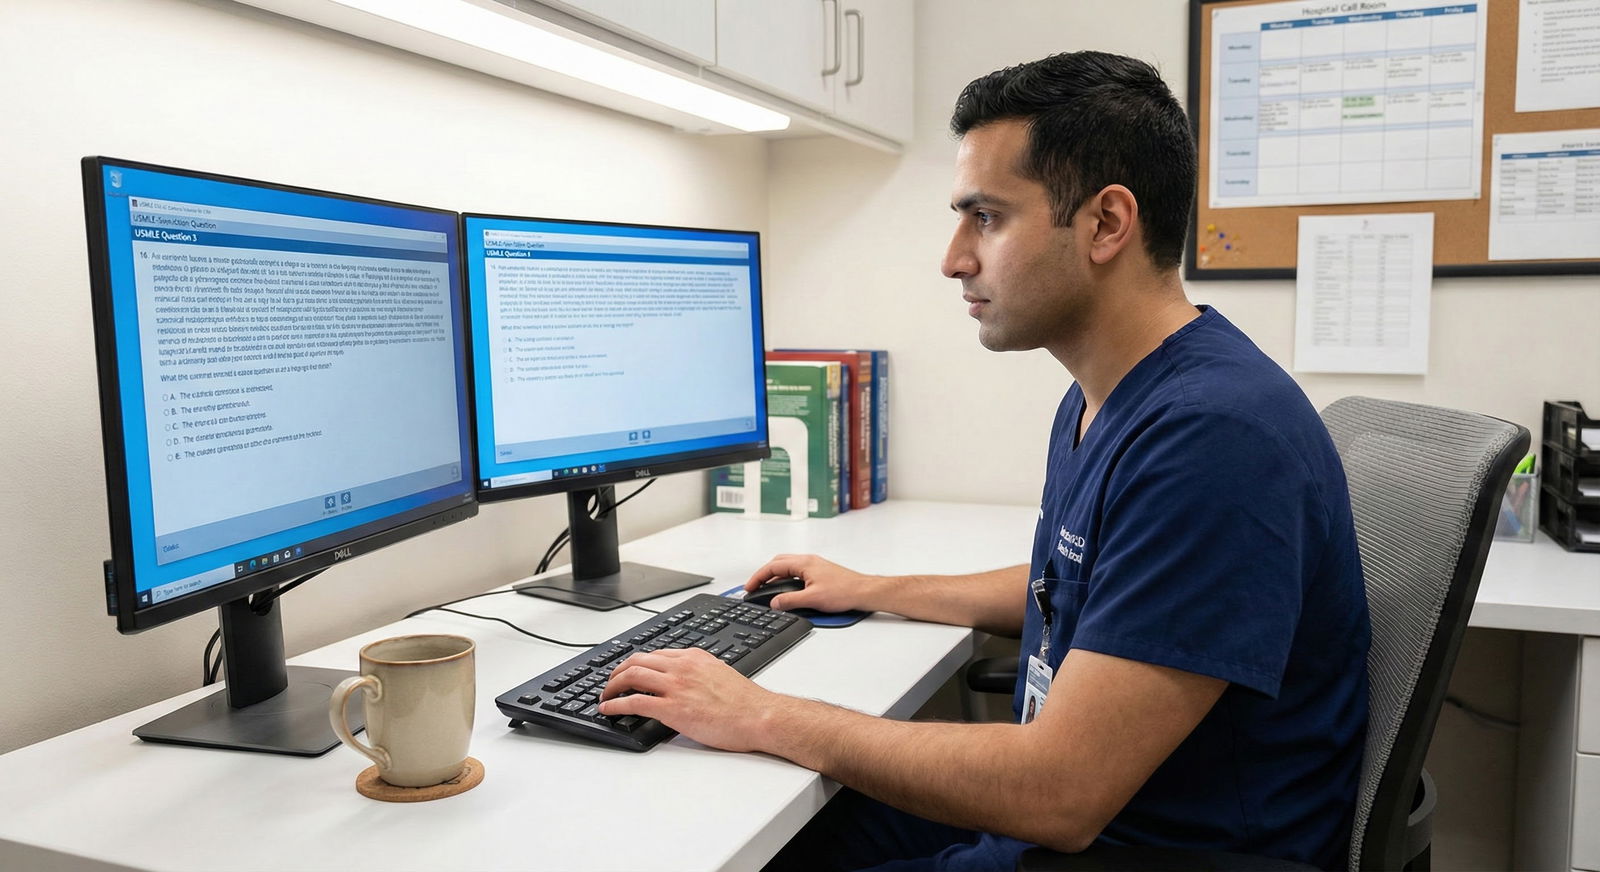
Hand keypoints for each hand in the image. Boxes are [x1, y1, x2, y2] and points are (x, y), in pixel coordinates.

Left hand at [598, 649, 778, 751]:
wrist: (760, 716)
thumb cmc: (747, 702)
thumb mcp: (721, 674)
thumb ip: (700, 674)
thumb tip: (688, 683)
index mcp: (694, 657)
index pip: (655, 654)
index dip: (636, 664)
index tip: (628, 672)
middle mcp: (682, 667)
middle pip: (637, 661)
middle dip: (617, 672)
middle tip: (610, 683)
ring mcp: (676, 687)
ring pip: (631, 676)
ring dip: (612, 686)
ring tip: (605, 696)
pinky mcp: (673, 709)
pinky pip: (634, 702)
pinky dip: (615, 704)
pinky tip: (608, 710)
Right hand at [743, 553, 883, 612]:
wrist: (863, 592)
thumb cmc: (844, 591)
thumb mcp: (812, 599)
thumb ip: (790, 601)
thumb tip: (774, 603)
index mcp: (804, 563)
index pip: (773, 566)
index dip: (758, 577)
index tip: (749, 587)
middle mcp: (808, 561)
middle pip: (778, 562)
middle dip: (764, 574)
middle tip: (755, 586)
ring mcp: (815, 566)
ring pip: (788, 566)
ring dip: (776, 576)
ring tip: (767, 589)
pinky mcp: (820, 572)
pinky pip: (797, 572)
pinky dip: (786, 579)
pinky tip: (787, 590)